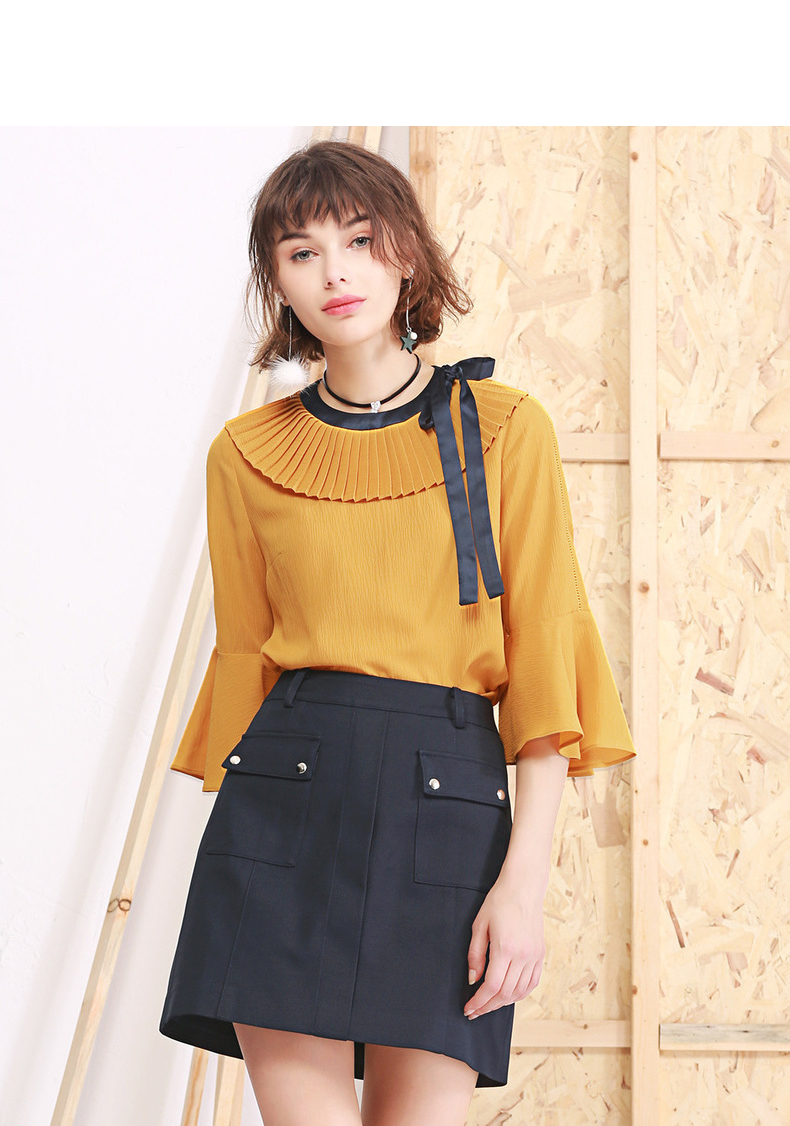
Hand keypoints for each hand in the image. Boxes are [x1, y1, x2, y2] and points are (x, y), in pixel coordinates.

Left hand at [463, 870, 545, 1019]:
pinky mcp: (540, 955)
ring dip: (503, 1003)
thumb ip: (475, 955)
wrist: (524, 887)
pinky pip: (532, 983)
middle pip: (505, 994)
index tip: (469, 1009)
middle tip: (475, 1011)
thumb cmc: (499, 902)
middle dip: (488, 1006)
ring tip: (489, 1004)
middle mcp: (523, 955)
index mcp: (505, 948)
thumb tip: (473, 980)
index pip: (492, 986)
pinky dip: (519, 994)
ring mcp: (534, 956)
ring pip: (520, 992)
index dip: (479, 1002)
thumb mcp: (479, 925)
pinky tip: (508, 995)